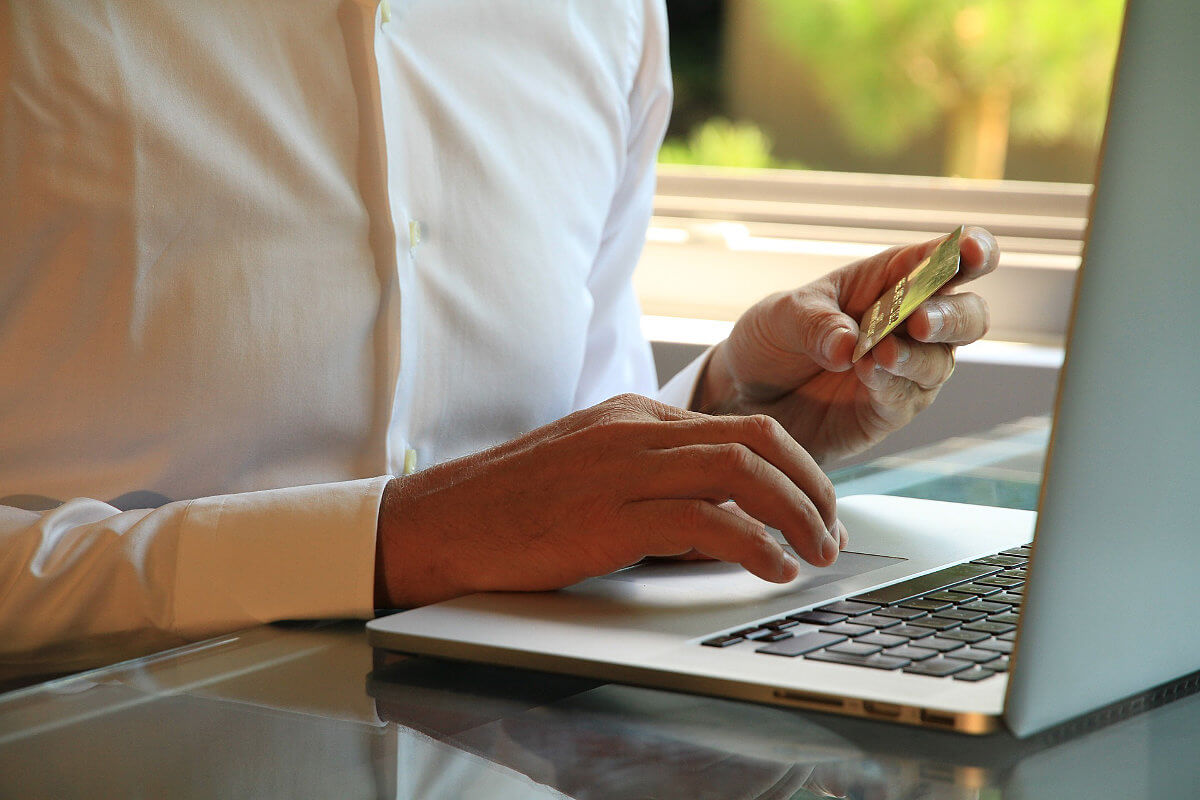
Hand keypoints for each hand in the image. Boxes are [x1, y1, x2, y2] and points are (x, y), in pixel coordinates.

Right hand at [374, 394, 844, 607]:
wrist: (439, 522)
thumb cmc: (509, 505)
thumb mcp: (589, 472)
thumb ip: (650, 479)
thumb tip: (715, 518)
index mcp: (632, 414)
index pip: (738, 426)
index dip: (793, 468)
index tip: (814, 506)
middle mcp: (635, 431)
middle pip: (755, 439)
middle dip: (811, 486)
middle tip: (831, 530)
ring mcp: (622, 468)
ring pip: (742, 471)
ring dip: (796, 514)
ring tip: (817, 552)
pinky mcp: (609, 514)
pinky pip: (705, 521)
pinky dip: (754, 544)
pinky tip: (773, 568)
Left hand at [695, 227, 998, 463]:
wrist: (744, 395)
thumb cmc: (771, 340)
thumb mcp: (780, 316)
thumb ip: (815, 323)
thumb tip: (848, 345)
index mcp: (890, 279)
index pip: (946, 259)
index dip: (971, 251)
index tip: (972, 251)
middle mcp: (910, 323)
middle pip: (967, 315)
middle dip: (953, 315)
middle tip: (920, 320)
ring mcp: (907, 369)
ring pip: (942, 361)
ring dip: (916, 356)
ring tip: (881, 353)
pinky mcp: (891, 409)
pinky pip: (908, 397)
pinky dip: (892, 385)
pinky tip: (868, 375)